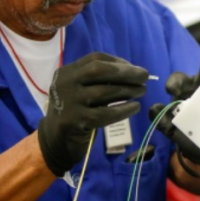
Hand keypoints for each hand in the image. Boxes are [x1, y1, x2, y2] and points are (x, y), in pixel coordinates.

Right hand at [37, 53, 147, 175]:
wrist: (55, 141)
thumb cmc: (76, 112)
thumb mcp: (81, 90)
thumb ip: (99, 80)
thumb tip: (133, 71)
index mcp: (66, 72)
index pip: (94, 59)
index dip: (117, 62)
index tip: (134, 67)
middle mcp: (64, 84)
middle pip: (99, 70)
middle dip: (125, 72)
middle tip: (145, 77)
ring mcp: (68, 102)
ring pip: (104, 92)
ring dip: (128, 90)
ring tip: (142, 91)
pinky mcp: (74, 121)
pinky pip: (105, 114)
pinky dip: (123, 110)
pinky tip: (135, 107)